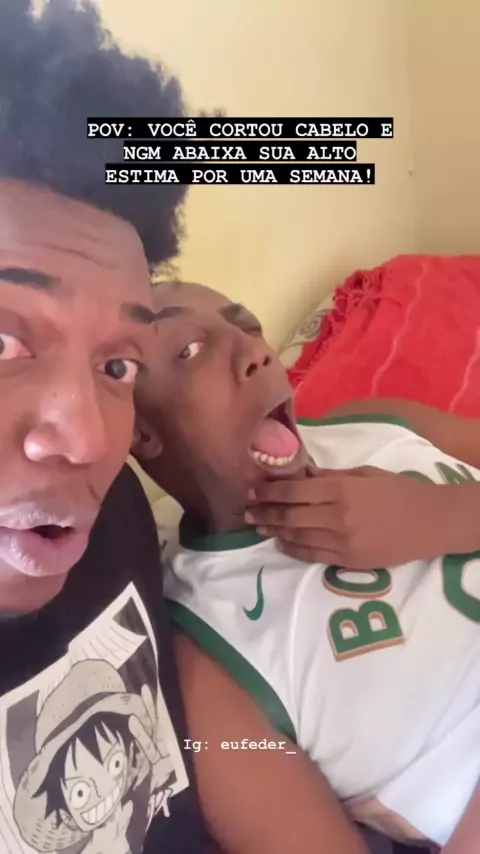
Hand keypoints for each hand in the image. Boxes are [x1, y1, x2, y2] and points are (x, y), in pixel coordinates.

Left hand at [245, 466, 450, 568]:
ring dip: (274, 531)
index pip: (294, 491)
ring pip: (297, 536)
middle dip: (265, 512)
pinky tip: (281, 543)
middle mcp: (337, 515)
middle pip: (290, 515)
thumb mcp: (364, 474)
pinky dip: (293, 549)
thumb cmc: (397, 491)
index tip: (252, 490)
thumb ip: (330, 475)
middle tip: (246, 511)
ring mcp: (342, 541)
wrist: (428, 522)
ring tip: (257, 526)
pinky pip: (312, 556)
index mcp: (341, 489)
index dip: (269, 491)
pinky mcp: (348, 561)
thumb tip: (300, 473)